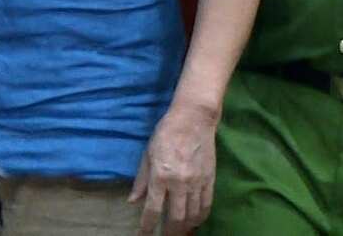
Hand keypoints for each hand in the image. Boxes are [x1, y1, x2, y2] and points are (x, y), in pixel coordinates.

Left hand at [129, 104, 217, 234]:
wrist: (194, 118)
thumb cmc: (166, 133)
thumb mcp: (148, 154)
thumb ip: (141, 180)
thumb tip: (133, 202)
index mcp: (160, 176)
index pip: (152, 210)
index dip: (147, 227)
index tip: (144, 235)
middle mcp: (179, 182)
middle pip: (175, 218)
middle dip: (169, 232)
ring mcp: (196, 181)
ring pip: (192, 214)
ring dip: (185, 227)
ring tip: (179, 232)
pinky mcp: (210, 178)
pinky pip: (206, 203)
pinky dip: (201, 216)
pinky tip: (195, 221)